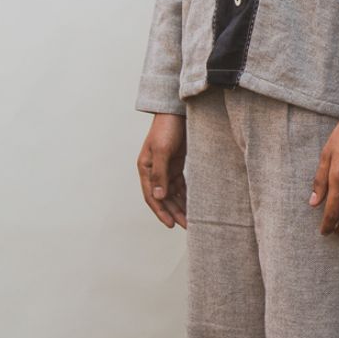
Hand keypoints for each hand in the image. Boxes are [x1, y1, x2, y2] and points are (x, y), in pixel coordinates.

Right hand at [138, 113, 187, 228]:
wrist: (177, 111)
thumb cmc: (167, 127)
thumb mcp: (162, 150)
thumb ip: (159, 174)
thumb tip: (159, 197)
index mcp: (145, 168)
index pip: (151, 196)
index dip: (161, 212)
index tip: (171, 225)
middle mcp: (153, 171)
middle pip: (163, 198)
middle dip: (173, 212)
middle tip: (186, 226)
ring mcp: (165, 168)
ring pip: (172, 193)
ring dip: (180, 206)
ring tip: (191, 220)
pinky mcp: (175, 164)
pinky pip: (180, 185)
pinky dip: (185, 195)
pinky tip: (193, 204)